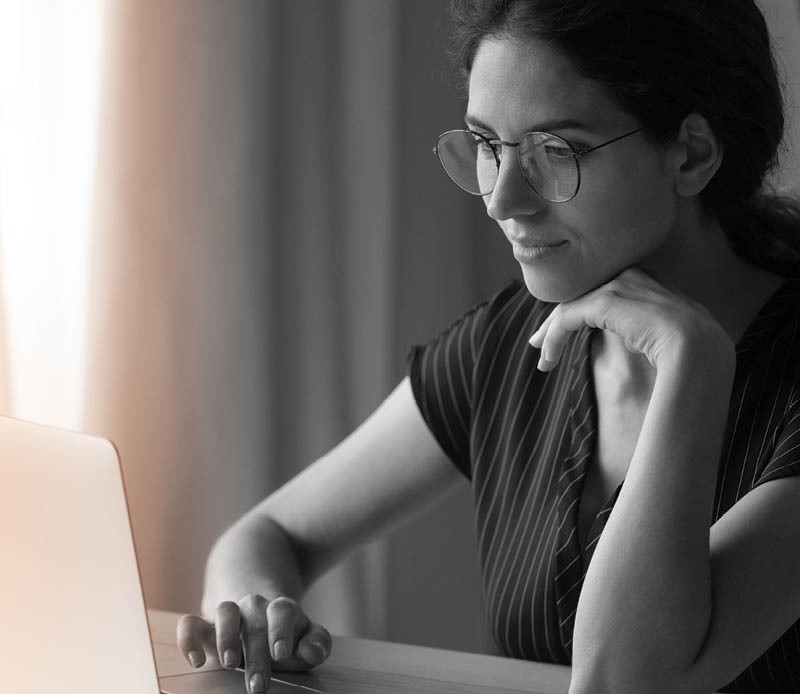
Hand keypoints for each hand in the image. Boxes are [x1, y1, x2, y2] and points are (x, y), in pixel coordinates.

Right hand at [177, 594, 331, 692]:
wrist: (256, 613)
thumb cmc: (284, 635)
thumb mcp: (305, 638)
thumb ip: (317, 643)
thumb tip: (312, 649)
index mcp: (280, 609)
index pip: (283, 610)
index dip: (281, 630)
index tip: (280, 654)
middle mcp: (254, 607)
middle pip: (255, 622)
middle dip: (256, 655)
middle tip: (258, 686)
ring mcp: (229, 613)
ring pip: (225, 611)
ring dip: (226, 636)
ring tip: (229, 664)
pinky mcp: (204, 626)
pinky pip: (190, 623)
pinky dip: (189, 638)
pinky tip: (196, 661)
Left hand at [528, 267, 732, 370]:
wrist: (701, 351)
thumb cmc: (694, 355)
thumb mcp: (669, 339)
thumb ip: (647, 334)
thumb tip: (633, 344)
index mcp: (650, 282)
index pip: (605, 293)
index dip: (583, 313)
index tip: (568, 334)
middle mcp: (633, 275)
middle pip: (584, 295)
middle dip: (559, 319)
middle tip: (540, 342)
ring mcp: (619, 285)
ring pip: (572, 306)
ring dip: (552, 334)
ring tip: (542, 359)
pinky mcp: (605, 300)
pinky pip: (567, 318)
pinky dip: (554, 339)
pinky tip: (547, 359)